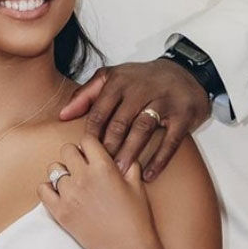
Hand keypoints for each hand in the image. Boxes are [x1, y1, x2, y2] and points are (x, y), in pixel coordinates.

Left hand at [38, 136, 166, 248]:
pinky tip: (59, 193)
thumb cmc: (136, 218)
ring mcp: (69, 194)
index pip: (87, 139)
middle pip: (67, 149)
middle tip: (81, 166)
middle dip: (74, 155)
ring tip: (72, 182)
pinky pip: (43, 189)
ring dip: (62, 172)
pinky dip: (48, 189)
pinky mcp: (60, 212)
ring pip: (54, 168)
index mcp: (104, 166)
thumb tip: (124, 155)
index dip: (90, 145)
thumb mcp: (137, 185)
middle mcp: (84, 176)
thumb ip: (129, 165)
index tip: (92, 153)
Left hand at [59, 60, 209, 180]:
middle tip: (99, 171)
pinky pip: (170, 141)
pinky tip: (148, 175)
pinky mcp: (183, 115)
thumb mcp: (113, 79)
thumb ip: (86, 95)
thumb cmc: (142, 80)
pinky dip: (158, 160)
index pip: (99, 111)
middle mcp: (140, 88)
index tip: (84, 156)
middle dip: (108, 148)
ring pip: (142, 130)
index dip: (91, 136)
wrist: (184, 72)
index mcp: (119, 81)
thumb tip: (63, 115)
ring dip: (130, 154)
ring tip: (120, 174)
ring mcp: (163, 101)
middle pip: (119, 122)